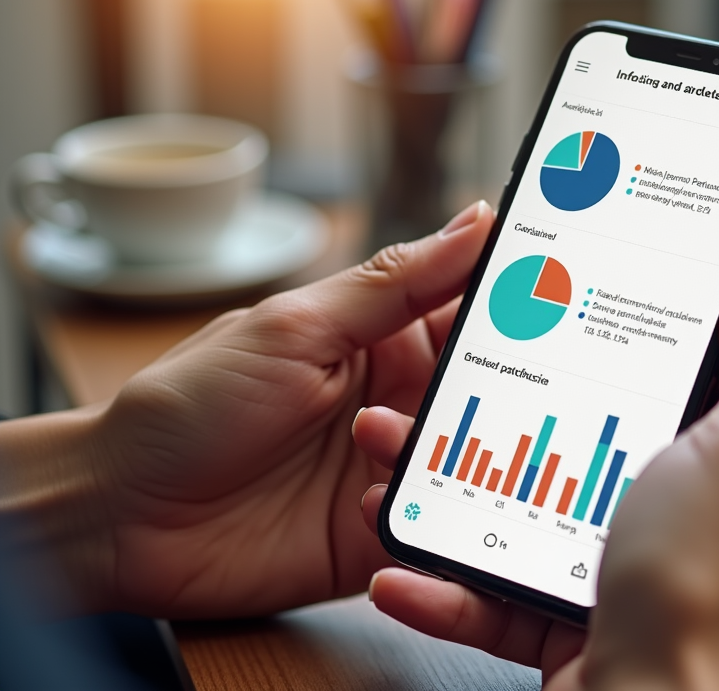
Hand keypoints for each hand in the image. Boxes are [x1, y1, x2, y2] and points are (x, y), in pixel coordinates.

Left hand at [1, 201, 493, 617]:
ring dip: (450, 451)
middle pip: (484, 390)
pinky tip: (374, 501)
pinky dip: (427, 514)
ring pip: (469, 458)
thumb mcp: (297, 326)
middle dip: (506, 387)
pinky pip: (434, 523)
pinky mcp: (378, 531)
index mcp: (378, 338)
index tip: (566, 288)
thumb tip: (475, 220)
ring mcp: (388, 467)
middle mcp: (394, 400)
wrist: (119, 514)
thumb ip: (395, 281)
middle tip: (532, 381)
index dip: (519, 299)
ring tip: (382, 441)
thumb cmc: (190, 403)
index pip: (468, 309)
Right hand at [355, 275, 718, 690]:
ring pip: (531, 499)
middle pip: (594, 427)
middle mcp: (686, 504)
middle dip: (527, 403)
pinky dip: (447, 580)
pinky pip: (498, 581)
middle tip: (470, 376)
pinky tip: (410, 566)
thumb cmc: (705, 592)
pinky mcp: (571, 605)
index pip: (701, 365)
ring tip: (409, 464)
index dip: (650, 326)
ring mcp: (623, 556)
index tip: (583, 295)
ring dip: (461, 487)